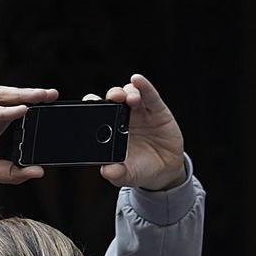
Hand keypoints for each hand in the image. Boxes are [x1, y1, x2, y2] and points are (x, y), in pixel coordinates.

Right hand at [0, 86, 56, 199]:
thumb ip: (15, 173)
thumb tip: (40, 172)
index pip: (18, 109)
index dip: (36, 106)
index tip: (56, 106)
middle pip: (12, 98)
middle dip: (33, 95)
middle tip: (53, 94)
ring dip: (20, 96)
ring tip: (39, 96)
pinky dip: (1, 110)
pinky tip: (18, 110)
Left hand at [99, 74, 185, 190]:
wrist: (165, 171)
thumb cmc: (141, 170)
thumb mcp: (128, 175)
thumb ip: (116, 174)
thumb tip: (107, 171)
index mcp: (109, 129)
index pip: (97, 112)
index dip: (92, 104)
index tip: (90, 103)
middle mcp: (122, 116)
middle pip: (112, 99)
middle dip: (111, 95)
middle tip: (113, 98)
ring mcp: (140, 111)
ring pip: (130, 94)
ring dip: (127, 92)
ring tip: (130, 98)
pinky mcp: (157, 110)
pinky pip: (150, 95)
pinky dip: (144, 86)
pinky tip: (138, 80)